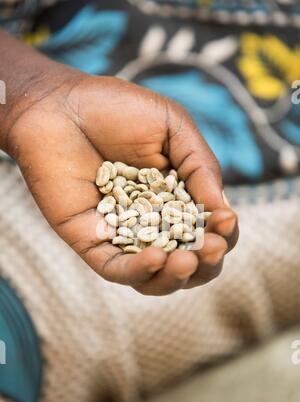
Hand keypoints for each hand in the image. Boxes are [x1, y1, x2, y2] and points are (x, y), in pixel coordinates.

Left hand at [7, 72, 237, 294]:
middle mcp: (152, 224)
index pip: (207, 232)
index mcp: (176, 200)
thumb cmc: (116, 110)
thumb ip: (200, 167)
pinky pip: (116, 269)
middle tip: (210, 247)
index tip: (225, 222)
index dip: (223, 235)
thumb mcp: (173, 128)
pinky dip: (138, 270)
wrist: (59, 105)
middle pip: (188, 263)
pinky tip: (155, 257)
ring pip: (155, 278)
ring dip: (176, 277)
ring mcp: (122, 236)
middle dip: (205, 262)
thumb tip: (224, 212)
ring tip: (186, 260)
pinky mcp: (91, 241)